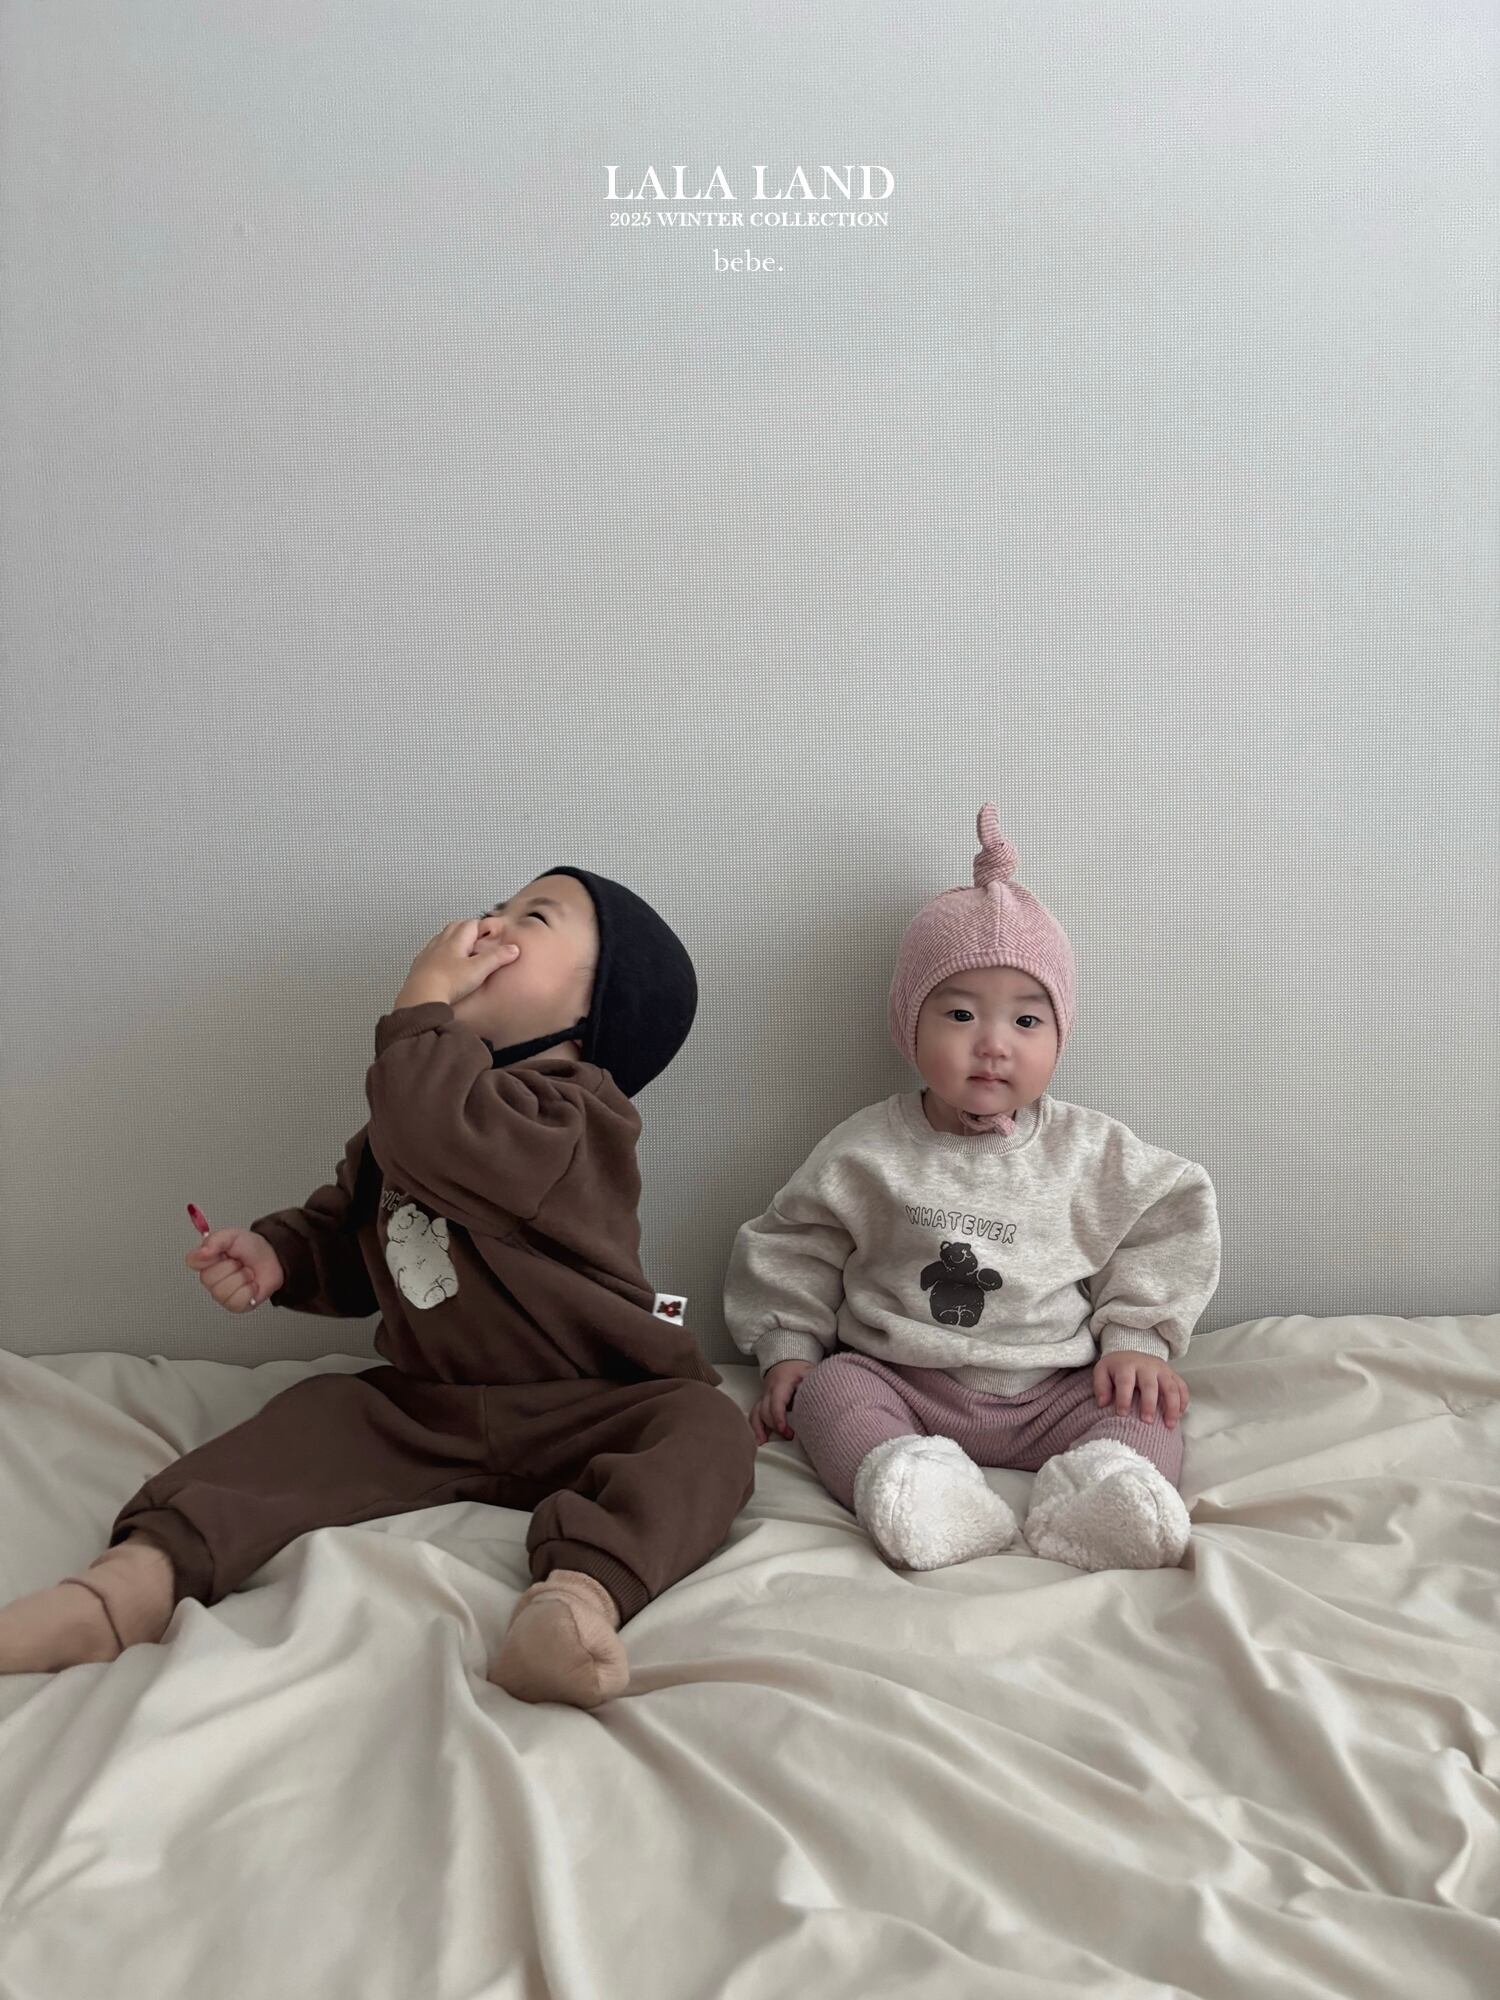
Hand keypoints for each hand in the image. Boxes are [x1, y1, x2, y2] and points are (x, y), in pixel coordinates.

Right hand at [185, 1228, 284, 1313]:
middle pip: (209, 1278)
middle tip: (239, 1262)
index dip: (207, 1257)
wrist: (274, 1259)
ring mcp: (221, 1294)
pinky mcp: (235, 1305)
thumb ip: (215, 1241)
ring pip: (223, 1291)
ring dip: (242, 1278)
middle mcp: (211, 1279)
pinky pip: (236, 1301)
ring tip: (246, 1273)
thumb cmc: (252, 1249)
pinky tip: (251, 1285)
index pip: (192, 1261)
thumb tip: (202, 1252)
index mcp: (207, 1261)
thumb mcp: (233, 1236)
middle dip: (231, 1267)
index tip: (220, 1252)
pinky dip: (249, 1290)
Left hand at [394, 919, 518, 1009]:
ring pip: (440, 938)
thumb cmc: (448, 982)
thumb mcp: (478, 970)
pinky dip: (438, 953)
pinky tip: (441, 963)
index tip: (490, 932)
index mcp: (455, 941)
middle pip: (454, 927)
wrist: (421, 997)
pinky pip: (429, 953)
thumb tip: (513, 949)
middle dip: (466, 928)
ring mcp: (428, 954)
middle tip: (476, 936)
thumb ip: (496, 958)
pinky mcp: (419, 967)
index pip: (470, 924)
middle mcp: (440, 943)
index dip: (482, 926)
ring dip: (451, 939)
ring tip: (460, 948)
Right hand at [750, 1358, 816, 1444]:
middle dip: (775, 1426)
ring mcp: (763, 1397)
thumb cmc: (799, 1369)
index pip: (776, 1403)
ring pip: (756, 1413)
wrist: (786, 1361)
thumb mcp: (809, 1371)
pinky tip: (758, 1439)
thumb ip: (815, 1383)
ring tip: (762, 1444)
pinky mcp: (762, 1402)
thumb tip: (825, 1397)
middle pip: (765, 1411)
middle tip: (789, 1436)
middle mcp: (768, 1391)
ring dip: (758, 1429)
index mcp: (780, 1383)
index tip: (785, 1431)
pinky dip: (755, 1427)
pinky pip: (755, 1415)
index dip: (779, 1418)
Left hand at [1093, 1350, 1188, 1426]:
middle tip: (1147, 1422)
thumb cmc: (1116, 1368)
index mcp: (1127, 1365)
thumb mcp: (1102, 1371)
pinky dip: (1184, 1401)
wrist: (1131, 1353)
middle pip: (1150, 1385)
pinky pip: (1182, 1387)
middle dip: (1149, 1404)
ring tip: (1169, 1425)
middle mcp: (1147, 1366)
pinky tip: (1180, 1416)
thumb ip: (1100, 1386)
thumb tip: (1103, 1403)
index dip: (1124, 1398)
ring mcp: (1162, 1369)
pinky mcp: (1172, 1374)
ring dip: (1172, 1406)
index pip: (1125, 1382)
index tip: (1122, 1414)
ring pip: (1171, 1387)